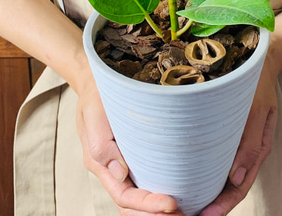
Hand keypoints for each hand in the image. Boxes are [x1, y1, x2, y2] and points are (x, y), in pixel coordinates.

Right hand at [76, 85, 185, 215]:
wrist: (97, 78)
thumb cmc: (97, 94)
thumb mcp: (94, 114)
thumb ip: (102, 145)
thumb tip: (119, 173)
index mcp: (101, 162)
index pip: (124, 195)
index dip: (147, 205)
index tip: (172, 203)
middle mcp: (113, 167)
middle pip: (133, 204)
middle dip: (157, 215)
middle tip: (185, 215)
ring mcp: (124, 161)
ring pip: (140, 195)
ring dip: (160, 209)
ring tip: (187, 211)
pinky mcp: (135, 152)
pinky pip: (146, 178)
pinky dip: (161, 189)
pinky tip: (181, 189)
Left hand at [199, 59, 278, 215]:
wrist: (260, 61)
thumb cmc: (256, 83)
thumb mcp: (257, 109)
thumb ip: (249, 142)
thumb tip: (236, 179)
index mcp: (257, 148)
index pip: (239, 186)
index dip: (223, 204)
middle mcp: (247, 150)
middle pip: (231, 186)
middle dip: (214, 205)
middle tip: (191, 215)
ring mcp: (239, 142)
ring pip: (225, 175)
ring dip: (210, 191)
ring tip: (189, 204)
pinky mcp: (230, 132)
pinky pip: (220, 157)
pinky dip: (209, 170)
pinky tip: (192, 174)